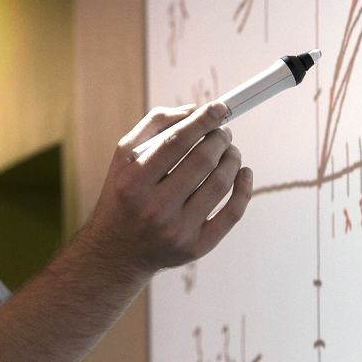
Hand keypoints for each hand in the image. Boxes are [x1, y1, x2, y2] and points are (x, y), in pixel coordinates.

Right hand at [83, 102, 252, 279]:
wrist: (117, 252)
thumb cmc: (124, 195)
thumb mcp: (124, 157)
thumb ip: (153, 126)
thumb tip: (193, 111)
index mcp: (133, 183)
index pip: (175, 142)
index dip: (202, 121)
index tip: (219, 108)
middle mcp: (154, 209)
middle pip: (202, 161)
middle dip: (220, 139)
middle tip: (223, 132)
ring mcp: (177, 231)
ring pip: (220, 184)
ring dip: (232, 159)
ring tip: (230, 150)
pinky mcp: (196, 248)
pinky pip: (232, 214)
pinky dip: (244, 188)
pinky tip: (243, 172)